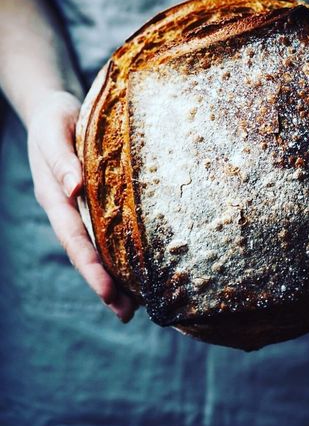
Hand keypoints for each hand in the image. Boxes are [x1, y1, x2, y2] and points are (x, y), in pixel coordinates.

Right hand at [27, 90, 137, 322]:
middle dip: (104, 284)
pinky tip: (137, 270)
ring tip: (135, 307)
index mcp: (55, 198)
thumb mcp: (54, 133)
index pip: (74, 239)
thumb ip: (60, 159)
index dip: (91, 266)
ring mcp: (80, 209)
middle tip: (128, 314)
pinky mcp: (93, 203)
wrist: (54, 111)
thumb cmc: (55, 119)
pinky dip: (118, 254)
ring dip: (113, 277)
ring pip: (96, 248)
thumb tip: (74, 187)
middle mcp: (68, 210)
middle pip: (86, 254)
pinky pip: (105, 232)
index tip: (109, 291)